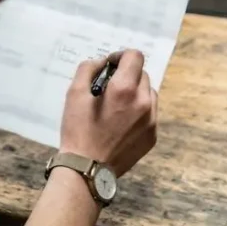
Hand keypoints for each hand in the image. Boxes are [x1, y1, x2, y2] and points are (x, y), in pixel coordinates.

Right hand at [59, 50, 157, 175]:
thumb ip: (88, 69)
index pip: (135, 56)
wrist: (87, 169)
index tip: (110, 65)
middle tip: (108, 87)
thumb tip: (103, 62)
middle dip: (127, 75)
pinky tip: (121, 122)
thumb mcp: (74, 94)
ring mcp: (151, 120)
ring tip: (117, 105)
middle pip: (142, 74)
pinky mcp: (153, 136)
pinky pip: (150, 113)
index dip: (121, 56)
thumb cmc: (78, 130)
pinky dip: (139, 110)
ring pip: (149, 93)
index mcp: (124, 89)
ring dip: (135, 92)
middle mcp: (143, 102)